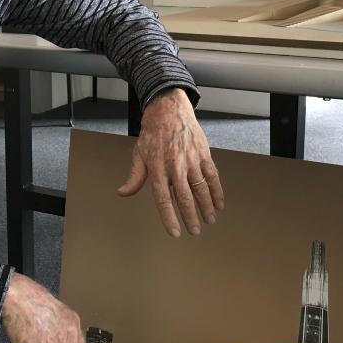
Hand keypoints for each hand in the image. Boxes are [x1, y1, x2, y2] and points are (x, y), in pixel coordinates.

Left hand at [117, 88, 224, 236]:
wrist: (168, 110)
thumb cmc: (153, 133)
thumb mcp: (139, 154)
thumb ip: (134, 177)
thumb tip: (123, 193)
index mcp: (157, 168)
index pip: (163, 199)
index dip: (169, 218)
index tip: (175, 232)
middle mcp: (174, 166)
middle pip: (185, 197)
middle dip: (191, 217)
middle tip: (195, 231)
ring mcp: (191, 160)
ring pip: (201, 188)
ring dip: (206, 207)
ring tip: (209, 220)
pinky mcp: (203, 154)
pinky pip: (212, 176)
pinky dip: (217, 191)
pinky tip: (219, 203)